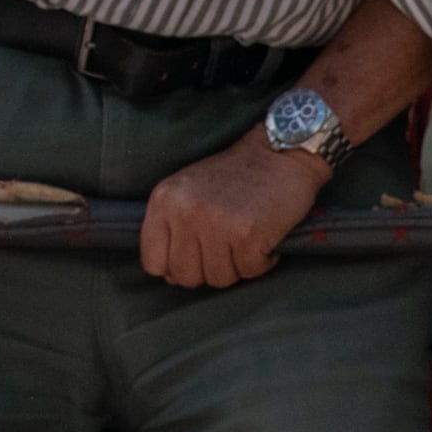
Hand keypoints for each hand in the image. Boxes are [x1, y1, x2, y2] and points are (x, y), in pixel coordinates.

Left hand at [143, 136, 327, 289]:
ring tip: (245, 240)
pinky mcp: (248, 234)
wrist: (279, 153)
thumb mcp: (188, 190)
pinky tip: (263, 240)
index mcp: (165, 200)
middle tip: (226, 248)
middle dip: (208, 269)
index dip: (174, 267)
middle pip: (185, 276)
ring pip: (218, 278)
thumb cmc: (236, 175)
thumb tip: (170, 275)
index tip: (195, 256)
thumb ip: (172, 226)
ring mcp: (216, 224)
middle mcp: (186, 212)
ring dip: (237, 266)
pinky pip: (249, 272)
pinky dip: (261, 262)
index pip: (152, 261)